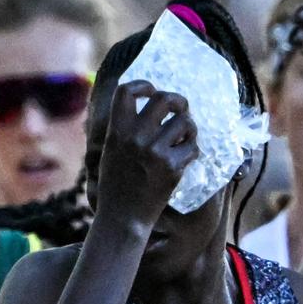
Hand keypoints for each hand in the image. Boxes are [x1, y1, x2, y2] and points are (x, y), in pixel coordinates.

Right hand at [94, 80, 198, 230]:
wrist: (122, 218)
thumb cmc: (115, 186)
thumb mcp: (110, 152)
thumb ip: (121, 130)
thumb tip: (139, 106)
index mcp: (117, 131)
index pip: (127, 91)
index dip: (143, 85)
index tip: (151, 91)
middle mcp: (136, 137)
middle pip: (164, 99)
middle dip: (178, 101)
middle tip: (181, 109)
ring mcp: (155, 152)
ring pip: (185, 122)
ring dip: (189, 127)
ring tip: (184, 137)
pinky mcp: (172, 167)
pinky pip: (192, 147)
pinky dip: (192, 150)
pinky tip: (185, 157)